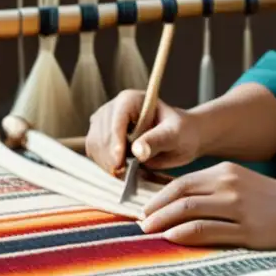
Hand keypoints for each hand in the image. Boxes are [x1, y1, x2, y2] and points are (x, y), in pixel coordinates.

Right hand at [86, 89, 201, 174]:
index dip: (115, 142)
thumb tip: (138, 151)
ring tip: (125, 175)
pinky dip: (105, 165)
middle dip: (110, 157)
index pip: (116, 120)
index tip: (119, 164)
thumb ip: (157, 140)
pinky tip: (120, 172)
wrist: (181, 138)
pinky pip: (95, 153)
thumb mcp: (174, 135)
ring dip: (106, 163)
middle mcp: (113, 108)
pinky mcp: (102, 137)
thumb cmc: (181, 132)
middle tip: (125, 176)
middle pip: (101, 134)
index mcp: (131, 100)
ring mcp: (105, 123)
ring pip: (94, 145)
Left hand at [139, 162, 275, 248]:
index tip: (144, 210)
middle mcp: (228, 186)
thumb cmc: (264, 196)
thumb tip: (174, 201)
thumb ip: (209, 187)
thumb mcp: (236, 181)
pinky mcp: (246, 229)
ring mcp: (237, 208)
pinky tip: (172, 238)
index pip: (182, 183)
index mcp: (224, 172)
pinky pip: (208, 230)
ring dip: (165, 222)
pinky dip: (186, 234)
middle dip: (156, 211)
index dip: (159, 197)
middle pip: (182, 196)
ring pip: (191, 211)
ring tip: (150, 232)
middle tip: (141, 224)